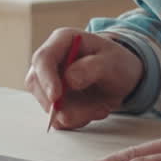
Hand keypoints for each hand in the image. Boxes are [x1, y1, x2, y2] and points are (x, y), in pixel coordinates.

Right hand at [25, 29, 142, 129]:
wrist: (122, 77)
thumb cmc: (116, 62)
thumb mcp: (112, 61)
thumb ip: (92, 67)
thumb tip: (69, 80)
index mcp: (62, 41)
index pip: (42, 59)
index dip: (46, 79)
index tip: (56, 97)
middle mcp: (51, 61)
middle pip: (38, 85)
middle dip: (64, 104)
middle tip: (96, 109)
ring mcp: (49, 82)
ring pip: (48, 106)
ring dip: (77, 114)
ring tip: (102, 107)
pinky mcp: (54, 101)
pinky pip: (58, 118)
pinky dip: (78, 120)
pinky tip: (95, 110)